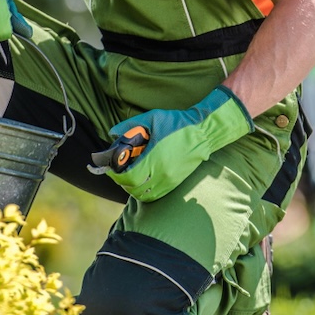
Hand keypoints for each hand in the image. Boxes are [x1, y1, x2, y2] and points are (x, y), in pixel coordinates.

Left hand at [88, 86, 253, 201]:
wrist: (203, 132)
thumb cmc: (178, 123)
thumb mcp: (152, 118)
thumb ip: (130, 126)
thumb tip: (113, 133)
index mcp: (154, 159)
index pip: (129, 177)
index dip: (117, 176)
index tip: (111, 170)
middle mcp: (162, 173)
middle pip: (134, 189)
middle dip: (122, 183)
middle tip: (118, 173)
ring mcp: (170, 180)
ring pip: (145, 195)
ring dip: (133, 189)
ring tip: (130, 178)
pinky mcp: (176, 182)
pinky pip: (156, 195)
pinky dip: (145, 192)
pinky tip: (143, 181)